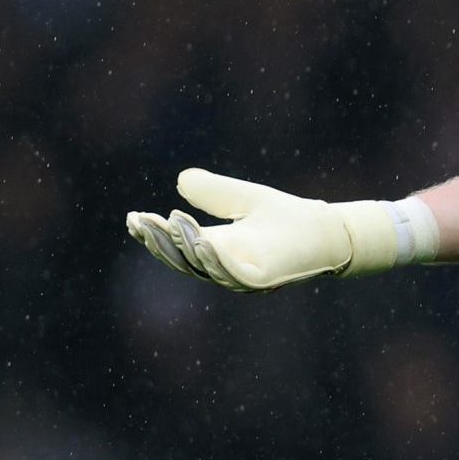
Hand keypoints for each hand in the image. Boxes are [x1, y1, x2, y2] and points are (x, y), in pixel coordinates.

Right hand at [125, 168, 404, 290]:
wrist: (326, 231)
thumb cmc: (288, 218)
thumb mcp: (243, 198)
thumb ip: (214, 192)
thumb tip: (181, 179)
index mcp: (216, 248)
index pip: (176, 246)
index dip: (153, 234)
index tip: (132, 217)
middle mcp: (223, 266)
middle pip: (181, 259)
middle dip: (159, 242)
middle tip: (141, 222)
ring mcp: (241, 276)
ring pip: (202, 267)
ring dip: (183, 246)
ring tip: (169, 222)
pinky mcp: (262, 280)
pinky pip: (231, 273)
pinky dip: (213, 259)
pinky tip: (201, 241)